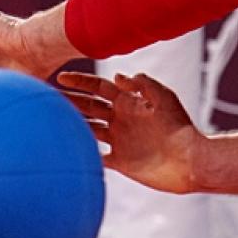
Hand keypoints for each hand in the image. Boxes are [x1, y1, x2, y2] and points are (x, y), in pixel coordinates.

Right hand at [57, 70, 202, 193]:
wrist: (191, 160)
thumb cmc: (180, 128)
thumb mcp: (164, 99)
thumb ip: (143, 85)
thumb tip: (117, 75)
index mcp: (130, 103)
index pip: (100, 87)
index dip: (81, 82)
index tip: (61, 78)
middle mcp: (122, 119)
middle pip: (90, 106)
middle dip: (70, 100)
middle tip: (47, 97)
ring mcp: (120, 140)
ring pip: (89, 128)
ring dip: (72, 124)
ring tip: (51, 119)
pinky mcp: (121, 161)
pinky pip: (96, 156)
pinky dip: (83, 153)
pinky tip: (65, 150)